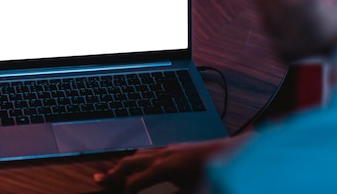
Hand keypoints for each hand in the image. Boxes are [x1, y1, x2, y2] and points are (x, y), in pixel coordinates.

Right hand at [94, 135, 248, 193]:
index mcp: (164, 167)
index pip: (135, 182)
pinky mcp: (178, 147)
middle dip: (114, 172)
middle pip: (130, 163)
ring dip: (126, 163)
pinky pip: (151, 151)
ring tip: (116, 171)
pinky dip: (140, 157)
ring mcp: (171, 148)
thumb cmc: (215, 175)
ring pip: (140, 154)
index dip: (126, 192)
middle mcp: (164, 154)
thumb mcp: (191, 193)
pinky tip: (142, 162)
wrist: (236, 153)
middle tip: (100, 179)